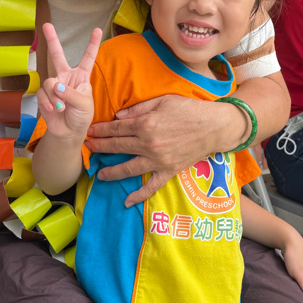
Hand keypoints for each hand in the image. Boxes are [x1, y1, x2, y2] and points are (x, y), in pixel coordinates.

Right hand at [36, 24, 101, 142]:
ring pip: (49, 82)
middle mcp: (66, 77)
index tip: (97, 30)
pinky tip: (53, 110)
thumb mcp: (84, 104)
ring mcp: (54, 85)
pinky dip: (48, 103)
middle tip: (46, 25)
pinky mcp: (43, 95)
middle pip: (57, 55)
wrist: (69, 132)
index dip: (92, 44)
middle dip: (52, 40)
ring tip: (62, 108)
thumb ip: (72, 94)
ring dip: (55, 97)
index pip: (88, 57)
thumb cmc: (81, 116)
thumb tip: (56, 85)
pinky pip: (42, 93)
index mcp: (82, 77)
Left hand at [85, 94, 227, 206]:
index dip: (100, 130)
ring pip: (128, 169)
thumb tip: (118, 117)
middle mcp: (148, 144)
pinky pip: (151, 186)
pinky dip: (139, 195)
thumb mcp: (163, 101)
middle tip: (88, 148)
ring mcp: (158, 160)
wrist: (214, 126)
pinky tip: (126, 201)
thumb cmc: (190, 109)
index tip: (90, 132)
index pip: (116, 129)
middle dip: (99, 147)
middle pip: (117, 147)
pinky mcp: (168, 171)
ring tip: (98, 174)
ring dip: (110, 172)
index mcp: (146, 124)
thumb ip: (138, 109)